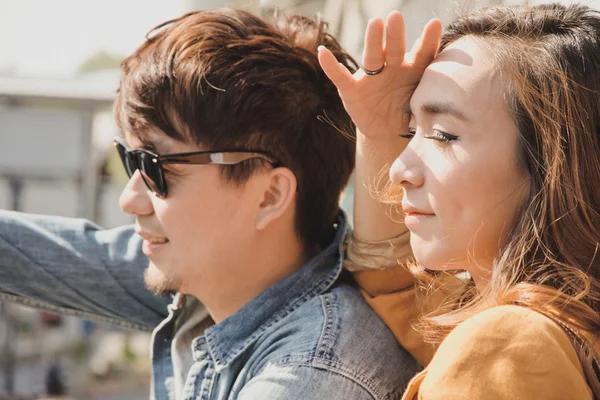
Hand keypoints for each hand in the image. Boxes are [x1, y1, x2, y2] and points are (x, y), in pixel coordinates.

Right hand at [318, 12, 441, 140]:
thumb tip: (447, 91)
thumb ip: (431, 97)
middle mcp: (391, 68)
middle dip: (395, 34)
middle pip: (394, 49)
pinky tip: (323, 52)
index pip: (422, 53)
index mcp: (412, 70)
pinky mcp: (352, 91)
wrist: (388, 131)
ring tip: (375, 23)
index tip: (434, 24)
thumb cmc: (408, 113)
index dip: (427, 40)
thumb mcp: (422, 107)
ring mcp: (370, 78)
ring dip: (372, 41)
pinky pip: (340, 77)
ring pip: (371, 57)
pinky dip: (331, 66)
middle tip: (396, 18)